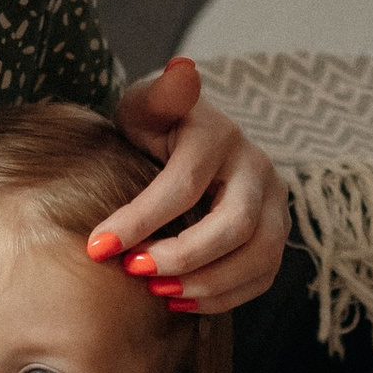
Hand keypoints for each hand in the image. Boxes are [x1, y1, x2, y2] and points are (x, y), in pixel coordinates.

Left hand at [97, 56, 289, 315]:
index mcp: (219, 135)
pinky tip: (182, 301)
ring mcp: (274, 203)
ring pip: (259, 257)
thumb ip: (159, 93)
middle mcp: (256, 168)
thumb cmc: (158, 125)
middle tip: (135, 273)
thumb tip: (182, 71)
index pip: (184, 184)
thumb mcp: (147, 103)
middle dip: (183, 257)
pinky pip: (263, 276)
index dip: (140, 220)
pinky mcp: (276, 232)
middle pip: (234, 226)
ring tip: (159, 293)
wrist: (191, 141)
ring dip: (208, 284)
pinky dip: (225, 296)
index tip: (97, 248)